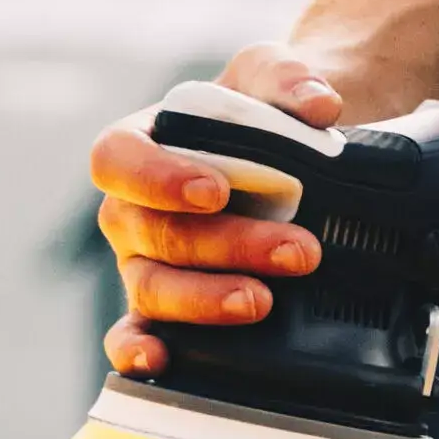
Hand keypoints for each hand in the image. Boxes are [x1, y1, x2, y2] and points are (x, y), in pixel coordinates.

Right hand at [91, 46, 337, 379]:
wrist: (299, 160)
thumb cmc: (265, 114)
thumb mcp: (272, 75)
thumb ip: (287, 76)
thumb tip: (320, 105)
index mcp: (140, 147)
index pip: (118, 160)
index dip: (157, 179)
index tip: (215, 190)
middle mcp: (131, 211)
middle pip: (152, 233)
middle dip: (225, 245)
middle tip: (296, 251)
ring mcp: (144, 264)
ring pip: (151, 289)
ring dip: (205, 299)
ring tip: (263, 300)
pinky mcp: (165, 311)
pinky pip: (134, 335)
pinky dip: (140, 352)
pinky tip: (163, 363)